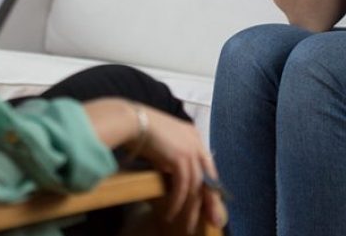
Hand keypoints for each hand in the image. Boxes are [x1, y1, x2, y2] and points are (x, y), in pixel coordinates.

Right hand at [132, 106, 226, 232]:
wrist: (131, 122)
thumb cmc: (140, 131)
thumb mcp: (162, 145)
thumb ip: (171, 158)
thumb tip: (171, 173)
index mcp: (194, 136)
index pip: (207, 166)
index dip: (210, 186)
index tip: (210, 204)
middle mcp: (196, 142)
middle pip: (208, 177)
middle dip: (211, 201)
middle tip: (213, 220)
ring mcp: (190, 149)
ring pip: (196, 185)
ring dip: (191, 207)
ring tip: (187, 224)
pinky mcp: (181, 158)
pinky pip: (183, 186)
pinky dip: (178, 202)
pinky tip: (172, 213)